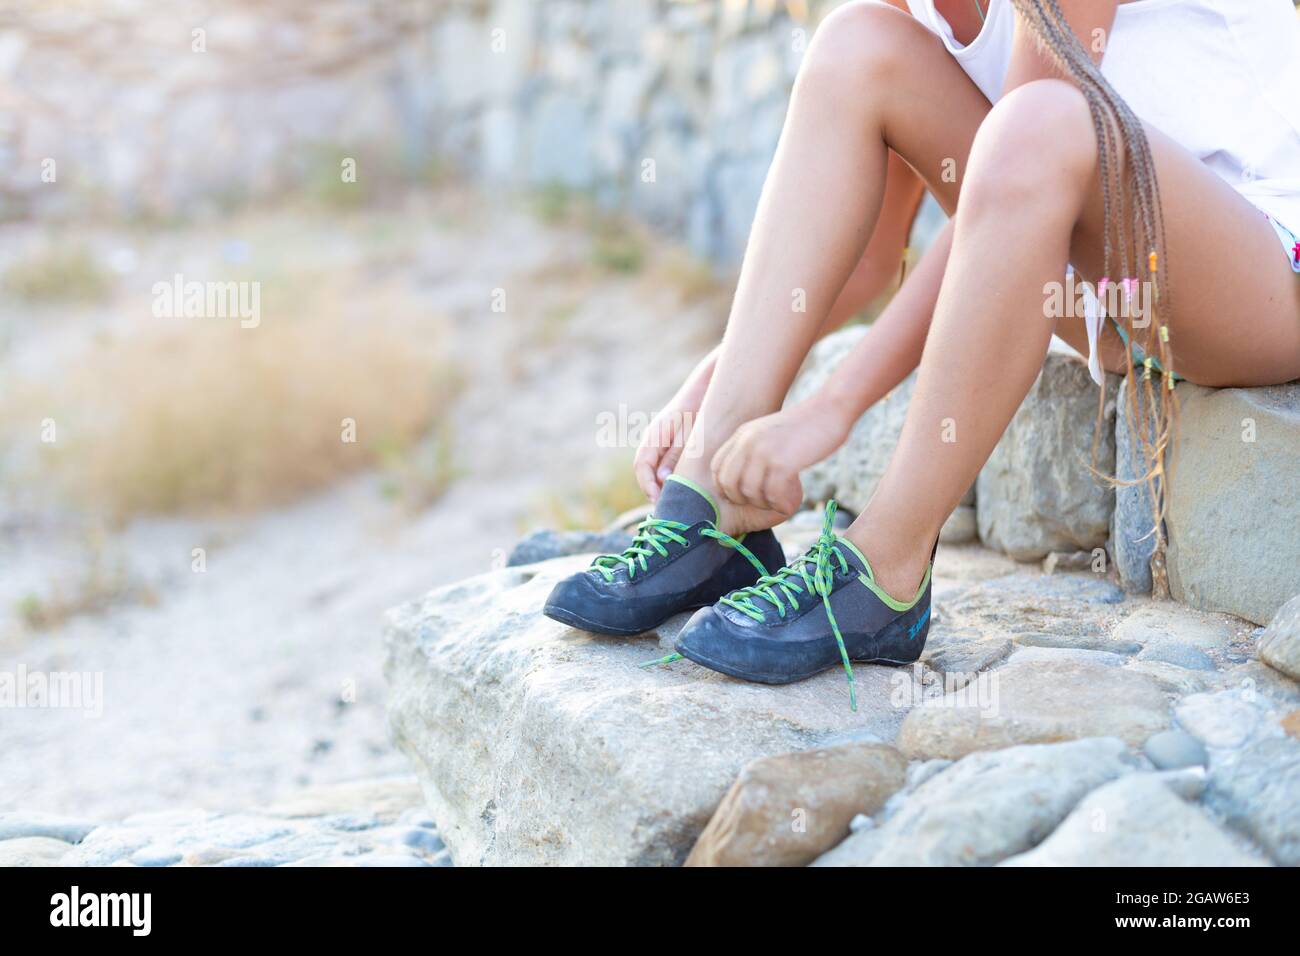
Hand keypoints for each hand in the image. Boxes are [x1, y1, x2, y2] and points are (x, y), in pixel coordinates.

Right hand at [634, 390, 697, 503]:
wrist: (707, 387)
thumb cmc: (699, 409)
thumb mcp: (689, 434)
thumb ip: (675, 456)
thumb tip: (662, 480)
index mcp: (653, 436)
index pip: (641, 466)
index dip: (647, 486)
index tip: (658, 501)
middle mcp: (652, 440)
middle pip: (646, 472)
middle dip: (654, 491)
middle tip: (668, 509)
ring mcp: (660, 442)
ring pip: (654, 471)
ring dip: (661, 487)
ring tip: (676, 503)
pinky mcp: (669, 444)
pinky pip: (663, 466)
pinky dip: (669, 479)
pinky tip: (682, 488)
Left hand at [711, 398, 851, 515]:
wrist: (830, 409)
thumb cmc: (806, 425)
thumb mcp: (770, 431)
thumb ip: (755, 448)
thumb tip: (748, 473)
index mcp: (742, 434)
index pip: (717, 467)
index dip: (726, 486)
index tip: (743, 493)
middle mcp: (748, 442)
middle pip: (728, 484)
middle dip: (743, 499)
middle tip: (764, 500)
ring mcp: (764, 452)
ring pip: (750, 492)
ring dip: (766, 503)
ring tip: (781, 499)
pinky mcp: (783, 462)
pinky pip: (773, 494)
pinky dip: (782, 503)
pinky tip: (793, 499)